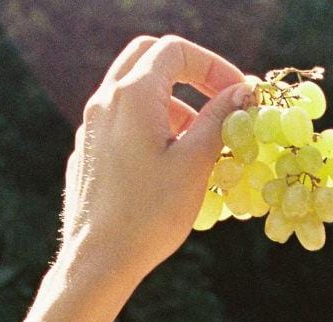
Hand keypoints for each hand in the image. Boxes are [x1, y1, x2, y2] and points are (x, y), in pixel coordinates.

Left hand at [59, 34, 254, 278]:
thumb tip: (243, 93)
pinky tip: (169, 167)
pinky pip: (123, 123)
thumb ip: (219, 121)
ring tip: (200, 144)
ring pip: (135, 92)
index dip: (214, 66)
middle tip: (218, 102)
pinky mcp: (89, 153)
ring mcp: (92, 126)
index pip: (176, 51)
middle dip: (189, 75)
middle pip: (149, 58)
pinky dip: (152, 128)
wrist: (100, 259)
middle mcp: (105, 101)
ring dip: (173, 105)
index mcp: (133, 95)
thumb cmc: (150, 214)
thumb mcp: (195, 164)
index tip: (238, 96)